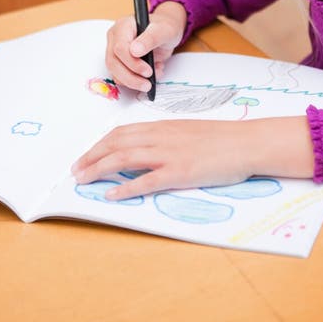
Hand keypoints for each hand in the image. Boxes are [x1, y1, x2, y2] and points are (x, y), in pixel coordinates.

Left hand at [72, 116, 313, 199]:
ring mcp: (169, 154)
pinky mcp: (180, 172)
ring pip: (125, 157)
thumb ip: (167, 139)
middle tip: (76, 170)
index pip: (122, 132)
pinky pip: (146, 180)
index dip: (100, 144)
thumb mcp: (188, 132)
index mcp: (163, 127)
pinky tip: (112, 194)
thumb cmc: (222, 140)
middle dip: (92, 156)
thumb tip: (149, 151)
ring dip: (99, 169)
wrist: (246, 143)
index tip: (87, 154)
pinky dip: (126, 187)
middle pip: (116, 142)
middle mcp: (161, 137)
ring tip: (83, 180)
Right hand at [105, 1, 186, 92]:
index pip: (120, 48)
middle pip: (113, 63)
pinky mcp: (120, 63)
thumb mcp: (163, 30)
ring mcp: (115, 51)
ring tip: (152, 79)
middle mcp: (115, 39)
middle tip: (147, 84)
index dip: (132, 63)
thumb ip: (150, 39)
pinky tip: (150, 76)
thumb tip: (135, 51)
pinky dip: (135, 82)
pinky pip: (121, 78)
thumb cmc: (164, 27)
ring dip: (133, 81)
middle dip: (131, 77)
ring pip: (115, 73)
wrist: (165, 33)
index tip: (148, 71)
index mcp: (123, 26)